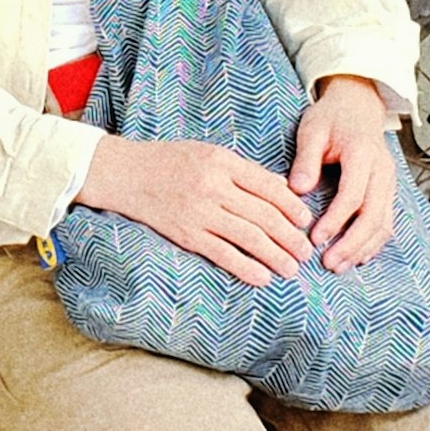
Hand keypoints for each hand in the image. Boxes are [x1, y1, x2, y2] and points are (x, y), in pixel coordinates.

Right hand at [78, 130, 311, 286]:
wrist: (123, 172)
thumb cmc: (168, 161)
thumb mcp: (207, 153)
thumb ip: (242, 171)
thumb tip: (280, 189)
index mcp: (222, 161)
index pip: (269, 186)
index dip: (292, 207)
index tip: (306, 222)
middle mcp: (213, 185)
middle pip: (264, 215)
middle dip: (290, 236)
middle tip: (306, 252)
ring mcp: (198, 211)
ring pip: (248, 237)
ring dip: (275, 256)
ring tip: (292, 269)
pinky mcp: (185, 233)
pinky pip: (222, 253)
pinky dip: (246, 267)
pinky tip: (262, 277)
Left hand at [290, 74, 396, 272]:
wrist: (358, 105)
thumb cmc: (331, 117)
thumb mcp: (312, 130)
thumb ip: (306, 160)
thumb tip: (297, 190)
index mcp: (363, 154)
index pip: (353, 195)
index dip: (335, 220)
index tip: (315, 238)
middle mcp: (383, 171)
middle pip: (374, 215)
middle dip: (351, 243)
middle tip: (328, 263)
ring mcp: (389, 182)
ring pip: (384, 223)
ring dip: (363, 248)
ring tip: (339, 266)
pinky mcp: (388, 191)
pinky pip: (387, 222)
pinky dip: (374, 242)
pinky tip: (356, 257)